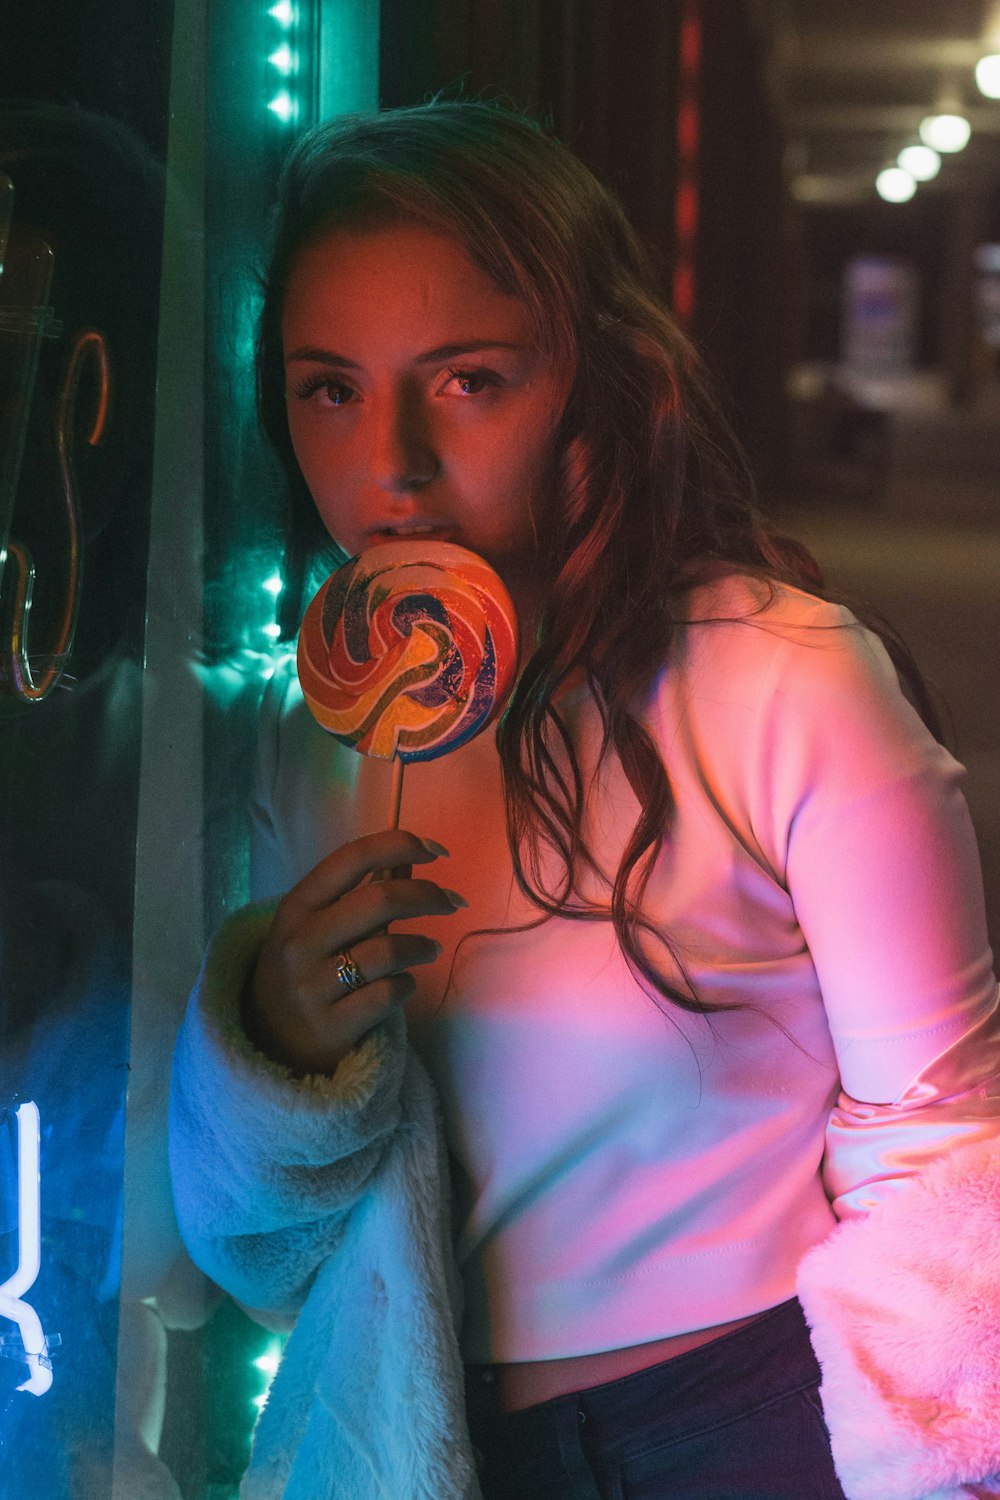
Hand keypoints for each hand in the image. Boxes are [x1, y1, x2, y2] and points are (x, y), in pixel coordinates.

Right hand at [244, 829, 464, 1075]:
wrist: (270, 1043)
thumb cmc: (305, 970)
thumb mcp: (318, 925)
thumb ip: (363, 890)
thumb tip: (410, 854)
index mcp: (297, 907)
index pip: (351, 858)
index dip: (399, 845)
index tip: (437, 851)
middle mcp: (300, 942)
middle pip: (379, 900)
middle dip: (428, 895)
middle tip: (452, 903)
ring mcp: (313, 986)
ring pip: (388, 950)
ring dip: (423, 946)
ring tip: (431, 949)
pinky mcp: (331, 1026)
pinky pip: (389, 994)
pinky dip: (407, 985)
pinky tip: (405, 984)